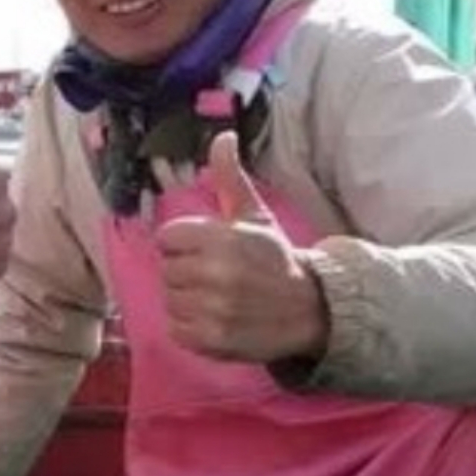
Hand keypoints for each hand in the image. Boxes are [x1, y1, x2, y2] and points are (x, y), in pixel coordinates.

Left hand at [155, 133, 327, 363]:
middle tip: (213, 276)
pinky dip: (188, 327)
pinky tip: (213, 317)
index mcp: (223, 239)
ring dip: (186, 300)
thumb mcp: (255, 216)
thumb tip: (223, 136)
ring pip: (169, 300)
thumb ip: (230, 177)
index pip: (167, 237)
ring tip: (215, 297)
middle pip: (166, 269)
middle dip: (185, 271)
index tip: (206, 250)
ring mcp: (214, 309)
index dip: (183, 243)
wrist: (309, 309)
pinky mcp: (213, 339)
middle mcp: (217, 274)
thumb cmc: (274, 259)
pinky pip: (177, 329)